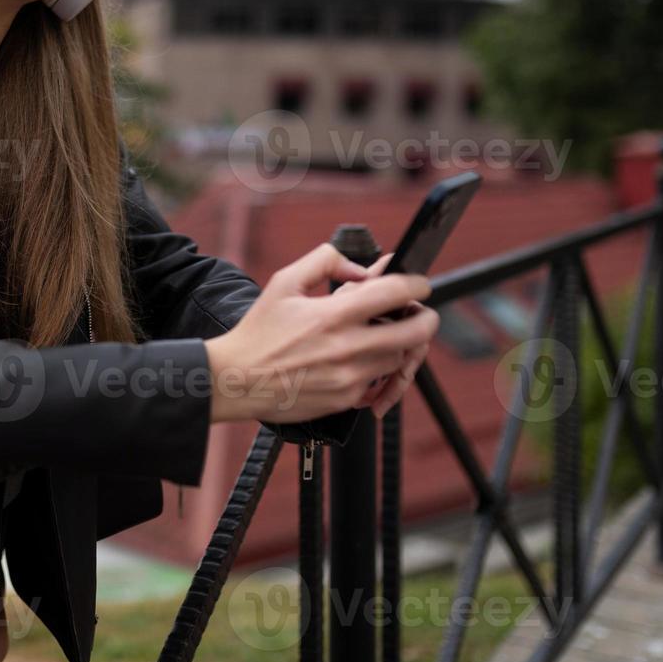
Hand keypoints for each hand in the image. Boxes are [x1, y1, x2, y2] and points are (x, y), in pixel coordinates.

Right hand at [205, 243, 437, 423]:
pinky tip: (360, 359)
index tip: (418, 283)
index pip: (395, 293)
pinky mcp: (346, 399)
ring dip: (399, 344)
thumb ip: (325, 262)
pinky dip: (378, 369)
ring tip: (383, 334)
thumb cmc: (259, 331)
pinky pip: (379, 383)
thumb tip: (362, 270)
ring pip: (400, 359)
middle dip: (425, 318)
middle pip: (415, 333)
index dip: (416, 284)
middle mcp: (347, 348)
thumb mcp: (285, 282)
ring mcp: (350, 377)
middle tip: (417, 313)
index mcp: (333, 315)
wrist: (237, 380)